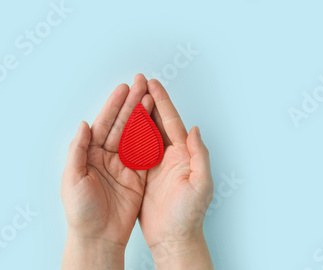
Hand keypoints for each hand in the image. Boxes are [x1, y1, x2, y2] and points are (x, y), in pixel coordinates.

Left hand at [60, 74, 153, 269]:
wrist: (97, 238)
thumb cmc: (80, 212)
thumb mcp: (72, 179)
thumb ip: (77, 150)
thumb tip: (83, 124)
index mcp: (90, 154)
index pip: (104, 124)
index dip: (114, 106)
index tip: (124, 89)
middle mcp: (107, 156)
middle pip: (122, 125)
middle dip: (132, 104)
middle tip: (141, 84)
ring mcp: (123, 165)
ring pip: (135, 135)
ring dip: (143, 116)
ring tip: (151, 97)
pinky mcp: (137, 177)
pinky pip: (146, 153)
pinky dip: (152, 138)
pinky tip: (157, 123)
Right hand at [139, 79, 213, 268]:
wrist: (174, 239)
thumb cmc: (189, 215)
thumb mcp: (201, 185)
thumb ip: (200, 156)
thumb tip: (195, 129)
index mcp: (185, 154)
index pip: (172, 122)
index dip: (163, 102)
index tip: (153, 84)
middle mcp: (171, 156)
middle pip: (158, 122)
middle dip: (149, 101)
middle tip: (139, 83)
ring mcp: (157, 164)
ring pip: (145, 132)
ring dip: (138, 114)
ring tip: (129, 97)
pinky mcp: (144, 175)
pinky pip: (135, 149)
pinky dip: (128, 135)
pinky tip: (121, 125)